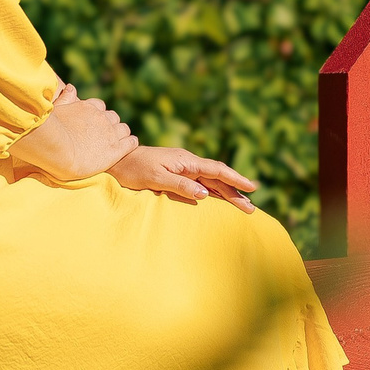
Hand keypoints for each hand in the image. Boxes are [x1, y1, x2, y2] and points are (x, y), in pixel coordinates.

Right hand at [10, 84, 136, 181]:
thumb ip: (65, 99)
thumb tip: (71, 87)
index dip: (98, 114)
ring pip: (123, 129)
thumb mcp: (55, 110)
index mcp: (87, 108)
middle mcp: (101, 118)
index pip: (99, 106)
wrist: (59, 151)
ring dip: (121, 133)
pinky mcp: (116, 149)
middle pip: (113, 117)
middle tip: (105, 134)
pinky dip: (131, 142)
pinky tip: (129, 144)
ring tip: (118, 141)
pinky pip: (131, 142)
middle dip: (110, 124)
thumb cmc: (50, 133)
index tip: (94, 122)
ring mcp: (110, 133)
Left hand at [107, 145, 258, 211]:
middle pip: (218, 178)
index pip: (217, 170)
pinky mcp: (176, 175)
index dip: (235, 179)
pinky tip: (220, 199)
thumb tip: (205, 193)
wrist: (117, 161)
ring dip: (227, 193)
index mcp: (186, 161)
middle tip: (252, 208)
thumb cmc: (134, 169)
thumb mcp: (156, 178)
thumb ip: (180, 185)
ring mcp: (183, 169)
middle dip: (236, 192)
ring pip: (211, 182)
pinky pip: (200, 184)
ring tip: (243, 206)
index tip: (252, 187)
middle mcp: (188, 164)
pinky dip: (213, 192)